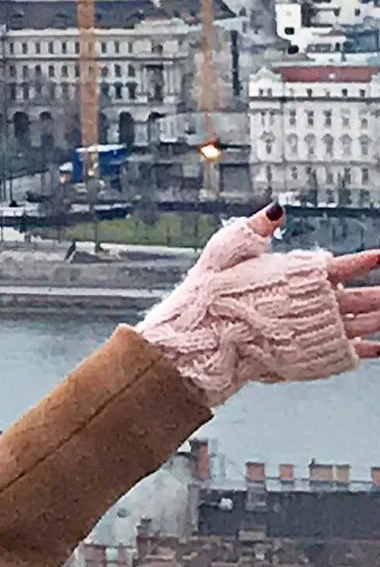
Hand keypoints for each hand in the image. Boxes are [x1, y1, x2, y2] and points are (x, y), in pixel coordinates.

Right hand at [134, 204, 379, 406]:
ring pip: (364, 324)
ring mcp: (318, 334)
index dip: (367, 260)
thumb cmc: (211, 293)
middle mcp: (316, 306)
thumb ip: (256, 228)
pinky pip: (352, 353)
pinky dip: (370, 349)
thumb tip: (277, 209)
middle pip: (364, 298)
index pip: (345, 265)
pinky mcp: (314, 357)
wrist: (204, 340)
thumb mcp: (227, 249)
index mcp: (300, 277)